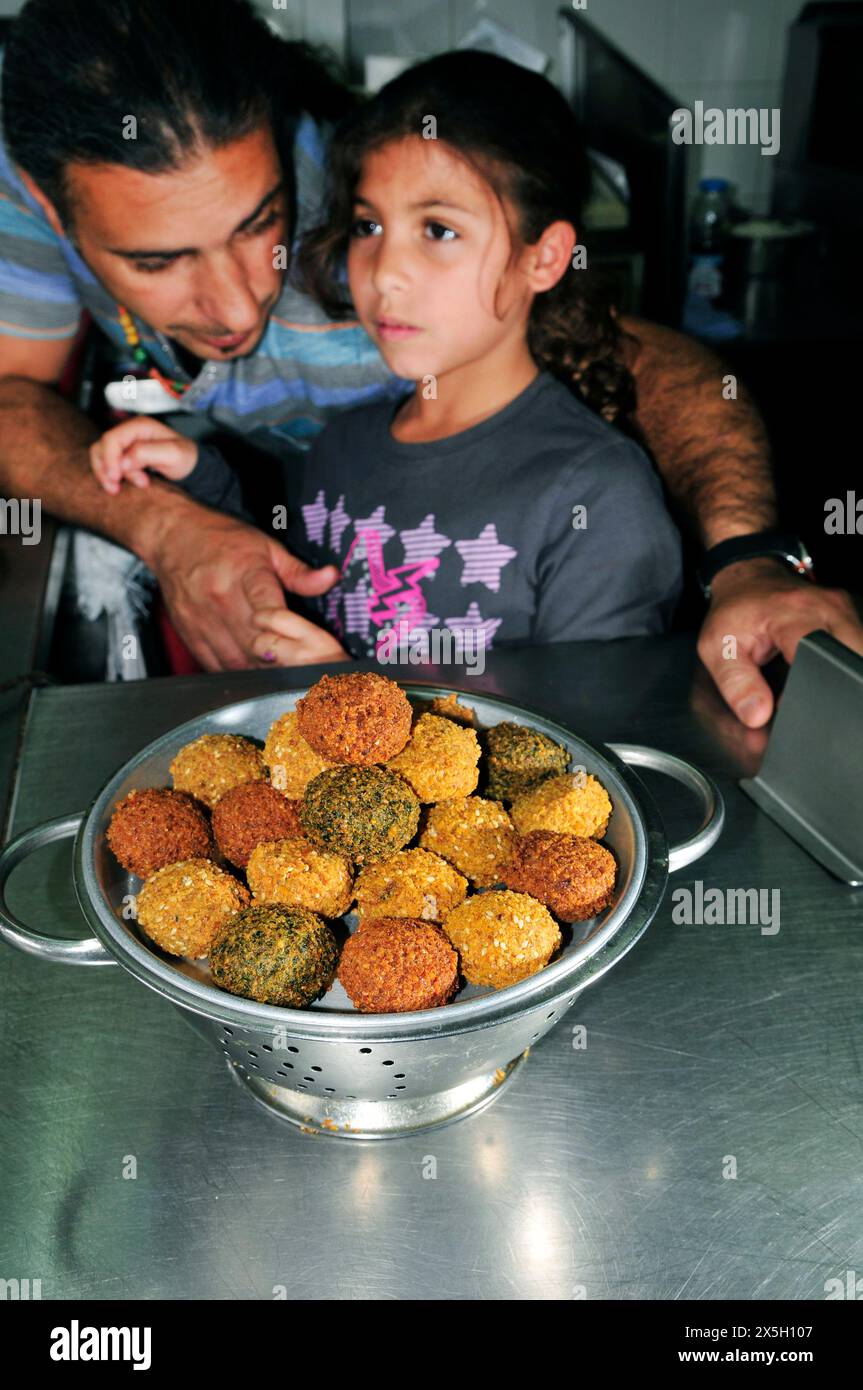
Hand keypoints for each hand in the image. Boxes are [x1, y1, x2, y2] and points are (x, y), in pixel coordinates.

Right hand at [89, 417, 198, 493]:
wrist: (190, 467)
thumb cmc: (185, 458)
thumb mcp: (172, 454)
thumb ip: (147, 454)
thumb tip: (123, 462)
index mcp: (139, 426)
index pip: (112, 439)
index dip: (109, 459)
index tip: (115, 477)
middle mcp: (129, 433)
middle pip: (101, 447)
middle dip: (107, 469)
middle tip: (117, 487)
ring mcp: (124, 444)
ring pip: (100, 457)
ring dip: (106, 475)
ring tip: (121, 488)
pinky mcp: (122, 456)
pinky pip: (106, 465)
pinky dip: (109, 477)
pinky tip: (121, 486)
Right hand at [145, 498, 340, 670]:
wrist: (173, 537)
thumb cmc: (222, 540)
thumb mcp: (266, 547)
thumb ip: (299, 572)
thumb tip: (330, 578)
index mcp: (244, 573)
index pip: (268, 609)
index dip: (287, 631)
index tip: (305, 643)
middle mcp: (220, 598)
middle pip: (254, 643)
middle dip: (281, 660)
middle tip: (303, 670)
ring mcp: (202, 619)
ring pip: (236, 661)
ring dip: (260, 672)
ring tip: (281, 676)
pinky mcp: (190, 635)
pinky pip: (215, 665)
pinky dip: (236, 674)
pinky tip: (252, 675)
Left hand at [697, 558, 862, 726]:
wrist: (749, 582)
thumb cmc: (735, 613)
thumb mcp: (720, 647)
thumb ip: (736, 682)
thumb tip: (757, 714)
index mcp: (794, 614)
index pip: (820, 657)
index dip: (808, 688)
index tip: (789, 699)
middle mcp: (827, 608)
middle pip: (848, 659)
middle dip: (830, 684)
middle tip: (800, 685)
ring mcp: (845, 610)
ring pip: (857, 654)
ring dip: (839, 673)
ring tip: (809, 671)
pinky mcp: (852, 615)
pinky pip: (857, 646)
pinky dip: (844, 661)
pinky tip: (823, 664)